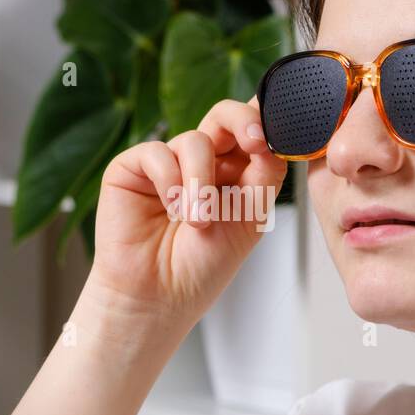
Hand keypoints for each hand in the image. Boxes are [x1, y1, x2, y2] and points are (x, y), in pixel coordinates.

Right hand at [82, 95, 287, 330]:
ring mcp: (167, 163)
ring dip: (203, 182)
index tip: (281, 132)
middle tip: (255, 142)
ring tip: (198, 222)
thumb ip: (265, 174)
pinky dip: (171, 182)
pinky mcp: (132, 168)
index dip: (268, 121)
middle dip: (244, 122)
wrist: (160, 299)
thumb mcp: (249, 219)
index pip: (252, 131)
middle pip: (225, 116)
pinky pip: (158, 153)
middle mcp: (202, 163)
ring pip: (196, 140)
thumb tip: (276, 134)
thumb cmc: (202, 267)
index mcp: (234, 174)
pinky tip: (170, 212)